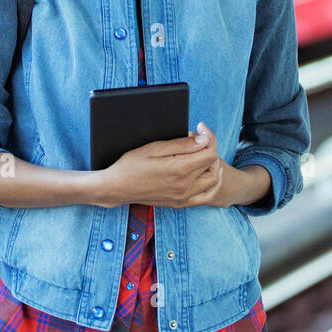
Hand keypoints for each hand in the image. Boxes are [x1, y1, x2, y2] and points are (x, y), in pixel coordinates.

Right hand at [97, 122, 234, 208]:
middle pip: (213, 164)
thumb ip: (182, 144)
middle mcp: (185, 186)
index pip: (209, 152)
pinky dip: (212, 185)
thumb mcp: (155, 147)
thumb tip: (204, 140)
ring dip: (214, 165)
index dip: (208, 137)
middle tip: (197, 138)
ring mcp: (184, 197)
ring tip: (203, 153)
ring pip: (213, 181)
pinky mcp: (181, 204)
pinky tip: (208, 174)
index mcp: (179, 169)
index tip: (200, 128)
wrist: (118, 187)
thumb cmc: (132, 164)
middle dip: (209, 147)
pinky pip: (206, 197)